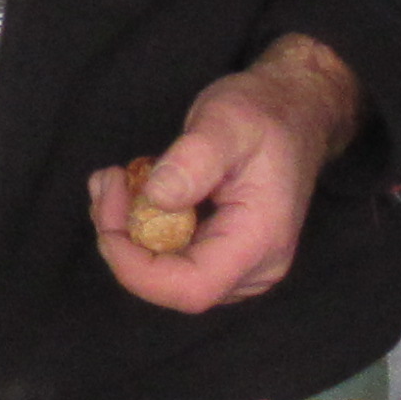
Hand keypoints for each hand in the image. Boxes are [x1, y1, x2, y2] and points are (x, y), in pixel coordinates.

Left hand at [90, 35, 363, 314]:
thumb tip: (156, 198)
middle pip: (169, 285)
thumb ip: (194, 159)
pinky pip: (169, 258)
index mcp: (260, 241)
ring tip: (115, 180)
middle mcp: (254, 267)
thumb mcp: (227, 121)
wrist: (293, 111)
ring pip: (163, 274)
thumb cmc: (265, 113)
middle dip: (123, 240)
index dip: (136, 267)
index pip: (191, 288)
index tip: (109, 213)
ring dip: (126, 232)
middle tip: (108, 182)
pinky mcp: (221, 255)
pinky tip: (131, 189)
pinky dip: (139, 228)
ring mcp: (238, 267)